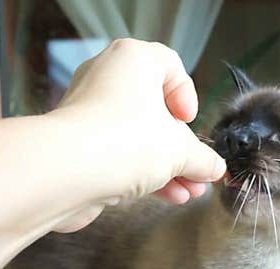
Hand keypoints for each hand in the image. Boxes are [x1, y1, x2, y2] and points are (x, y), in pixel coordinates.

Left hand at [49, 39, 224, 230]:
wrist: (64, 173)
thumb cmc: (124, 141)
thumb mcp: (179, 151)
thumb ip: (202, 158)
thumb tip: (215, 168)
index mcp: (133, 60)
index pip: (168, 65)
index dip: (186, 95)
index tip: (190, 122)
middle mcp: (107, 79)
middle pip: (154, 110)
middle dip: (181, 147)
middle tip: (197, 169)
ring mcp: (89, 113)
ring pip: (137, 138)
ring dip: (167, 167)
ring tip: (190, 192)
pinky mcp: (78, 146)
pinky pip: (118, 155)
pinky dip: (143, 174)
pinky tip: (168, 197)